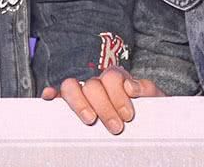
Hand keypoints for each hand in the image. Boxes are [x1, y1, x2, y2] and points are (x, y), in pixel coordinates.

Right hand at [41, 66, 165, 134]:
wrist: (145, 124)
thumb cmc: (147, 111)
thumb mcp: (154, 99)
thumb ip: (147, 89)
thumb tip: (131, 87)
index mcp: (117, 78)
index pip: (112, 76)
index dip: (119, 95)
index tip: (128, 115)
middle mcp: (97, 83)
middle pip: (93, 85)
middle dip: (104, 107)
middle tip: (116, 127)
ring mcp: (82, 92)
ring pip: (71, 86)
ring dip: (79, 103)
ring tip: (90, 120)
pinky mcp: (70, 104)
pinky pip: (56, 94)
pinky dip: (51, 93)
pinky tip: (50, 98)